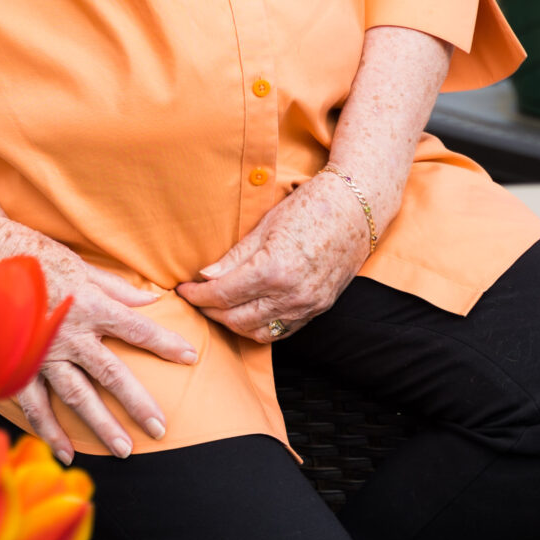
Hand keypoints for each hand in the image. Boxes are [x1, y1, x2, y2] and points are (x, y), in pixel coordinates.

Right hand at [0, 215, 201, 463]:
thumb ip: (115, 288)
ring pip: (78, 396)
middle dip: (138, 403)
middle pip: (112, 373)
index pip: (136, 326)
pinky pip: (36, 404)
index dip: (164, 342)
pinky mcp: (20, 366)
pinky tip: (66, 452)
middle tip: (160, 428)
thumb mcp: (79, 265)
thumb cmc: (36, 258)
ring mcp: (44, 354)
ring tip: (123, 450)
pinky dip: (49, 430)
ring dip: (101, 425)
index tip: (190, 357)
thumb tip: (150, 298)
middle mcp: (71, 334)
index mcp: (90, 305)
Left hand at [176, 172, 369, 343]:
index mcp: (274, 270)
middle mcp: (291, 295)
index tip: (183, 289)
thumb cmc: (309, 207)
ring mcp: (307, 306)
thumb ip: (234, 257)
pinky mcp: (318, 309)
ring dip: (232, 324)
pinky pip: (281, 332)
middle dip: (210, 311)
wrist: (356, 208)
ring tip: (218, 307)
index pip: (222, 295)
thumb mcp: (264, 225)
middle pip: (236, 319)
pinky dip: (259, 328)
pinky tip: (246, 313)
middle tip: (196, 298)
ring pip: (258, 332)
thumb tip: (204, 277)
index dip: (197, 295)